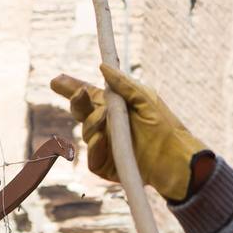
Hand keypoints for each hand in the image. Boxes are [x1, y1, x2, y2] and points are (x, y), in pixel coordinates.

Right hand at [50, 64, 208, 200]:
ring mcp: (105, 146)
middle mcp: (106, 125)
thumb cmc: (165, 127)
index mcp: (115, 107)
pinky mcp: (106, 165)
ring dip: (93, 122)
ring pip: (86, 132)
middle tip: (79, 93)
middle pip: (81, 111)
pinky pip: (92, 157)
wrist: (176, 160)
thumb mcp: (146, 99)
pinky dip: (96, 147)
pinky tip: (102, 138)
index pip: (89, 95)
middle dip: (76, 102)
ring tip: (105, 117)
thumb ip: (124, 84)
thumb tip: (103, 66)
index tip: (57, 80)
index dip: (71, 87)